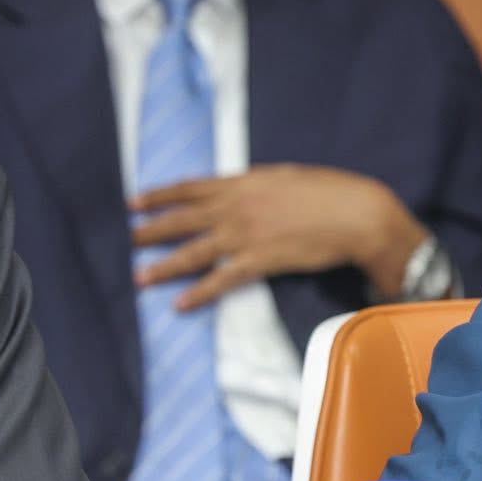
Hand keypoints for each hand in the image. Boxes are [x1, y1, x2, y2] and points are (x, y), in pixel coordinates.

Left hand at [132, 164, 427, 310]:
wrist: (357, 214)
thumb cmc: (327, 191)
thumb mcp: (282, 176)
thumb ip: (253, 184)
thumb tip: (237, 186)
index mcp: (240, 184)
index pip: (188, 188)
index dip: (158, 196)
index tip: (133, 202)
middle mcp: (235, 207)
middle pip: (181, 219)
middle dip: (149, 230)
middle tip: (124, 239)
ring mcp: (245, 234)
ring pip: (193, 251)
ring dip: (163, 266)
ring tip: (139, 277)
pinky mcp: (260, 260)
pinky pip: (221, 279)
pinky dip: (199, 292)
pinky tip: (180, 304)